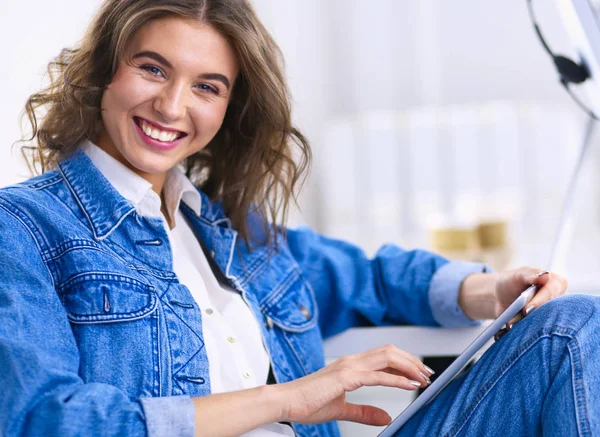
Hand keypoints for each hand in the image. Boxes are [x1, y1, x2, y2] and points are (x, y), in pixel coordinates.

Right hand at [275, 345, 433, 425]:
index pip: (384, 356)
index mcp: (350, 365)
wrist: (287, 401)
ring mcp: (349, 366)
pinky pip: (377, 375)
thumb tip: (386, 416)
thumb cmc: (308, 402)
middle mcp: (352, 361)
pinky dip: (396, 379)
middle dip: (412, 360)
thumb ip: (365, 412)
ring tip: (423, 378)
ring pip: (387, 357)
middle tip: (428, 374)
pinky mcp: (346, 377)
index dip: (404, 362)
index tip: (419, 374)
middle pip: (390, 351)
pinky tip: (410, 385)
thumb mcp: (342, 409)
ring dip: (409, 366)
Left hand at [494, 266, 567, 330]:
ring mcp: (552, 315)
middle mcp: (560, 301)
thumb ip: (531, 274)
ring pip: (544, 323)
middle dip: (532, 317)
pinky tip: (510, 331)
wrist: (500, 297)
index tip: (526, 309)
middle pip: (550, 311)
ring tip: (509, 325)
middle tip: (514, 322)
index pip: (552, 293)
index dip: (539, 301)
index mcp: (557, 284)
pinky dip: (524, 333)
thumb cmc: (511, 282)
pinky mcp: (543, 326)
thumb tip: (546, 275)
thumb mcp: (518, 275)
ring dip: (526, 326)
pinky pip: (538, 333)